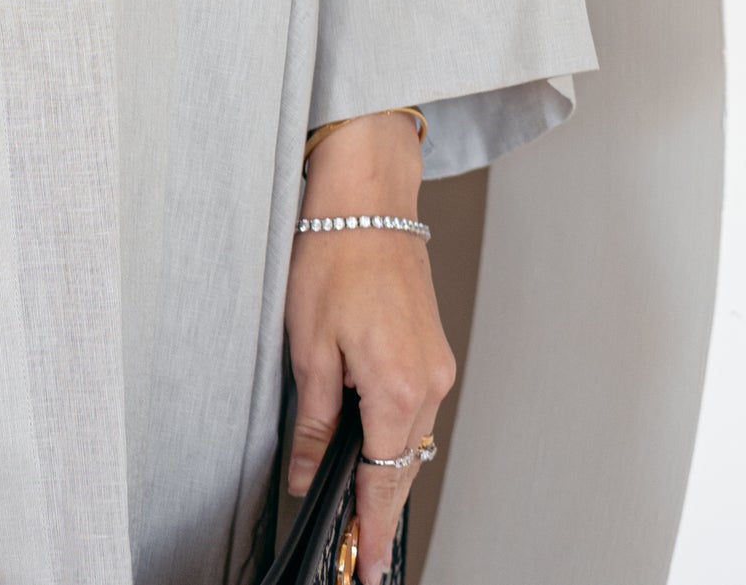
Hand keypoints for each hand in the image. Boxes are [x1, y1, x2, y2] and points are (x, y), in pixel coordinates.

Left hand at [283, 111, 453, 584]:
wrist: (368, 197)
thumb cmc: (335, 254)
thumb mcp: (309, 345)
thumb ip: (315, 420)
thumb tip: (310, 470)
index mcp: (398, 388)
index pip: (386, 482)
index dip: (373, 531)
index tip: (367, 566)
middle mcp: (430, 382)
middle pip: (405, 469)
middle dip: (380, 511)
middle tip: (358, 550)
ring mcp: (437, 365)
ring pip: (412, 440)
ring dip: (387, 472)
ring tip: (357, 507)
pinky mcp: (433, 348)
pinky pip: (416, 409)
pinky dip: (395, 435)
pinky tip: (372, 446)